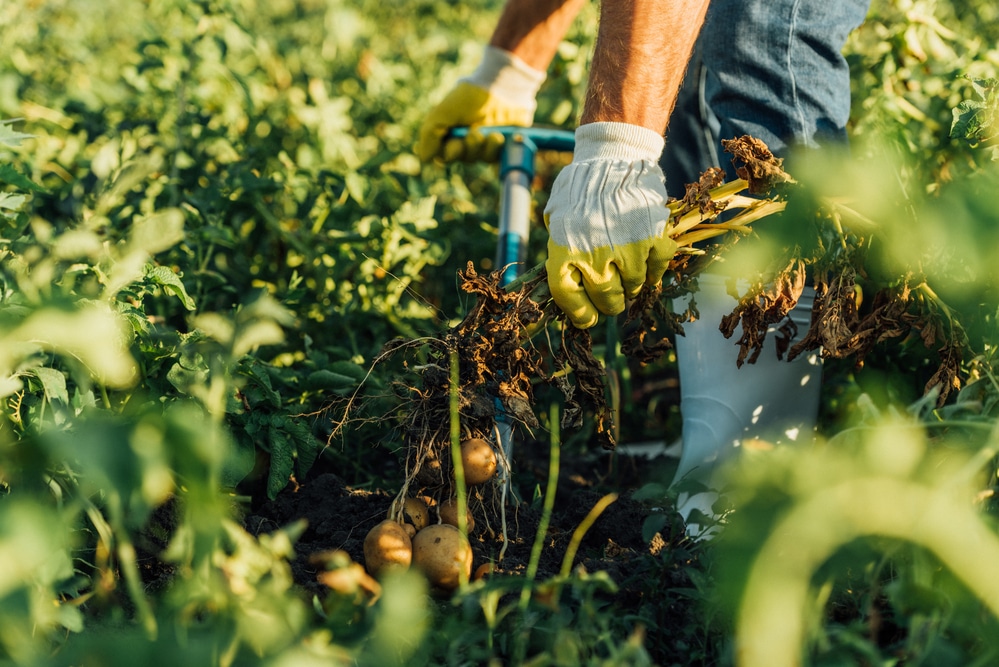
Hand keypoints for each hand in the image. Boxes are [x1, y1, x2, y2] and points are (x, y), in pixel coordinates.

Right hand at [415, 46, 544, 162]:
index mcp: (451, 134)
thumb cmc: (470, 96)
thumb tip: (425, 159)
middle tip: (476, 133)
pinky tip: (508, 151)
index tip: (457, 143)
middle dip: (471, 147)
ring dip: (489, 147)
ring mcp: (489, 144)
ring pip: (484, 158)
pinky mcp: (507, 145)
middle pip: (466, 159)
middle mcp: (469, 142)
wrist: (503, 83)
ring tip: (495, 134)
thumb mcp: (444, 111)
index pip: (445, 157)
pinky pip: (506, 161)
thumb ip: (430, 134)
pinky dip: (507, 159)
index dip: (451, 153)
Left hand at [544, 122, 676, 328]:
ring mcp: (628, 249)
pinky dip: (653, 273)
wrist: (614, 157)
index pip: (568, 298)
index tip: (587, 318)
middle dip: (608, 304)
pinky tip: (646, 263)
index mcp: (564, 249)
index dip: (579, 313)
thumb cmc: (580, 189)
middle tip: (610, 298)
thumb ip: (558, 251)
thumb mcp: (555, 218)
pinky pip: (656, 272)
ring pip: (632, 289)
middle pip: (605, 300)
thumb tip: (565, 289)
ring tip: (626, 272)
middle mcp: (594, 254)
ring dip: (629, 286)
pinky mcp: (655, 240)